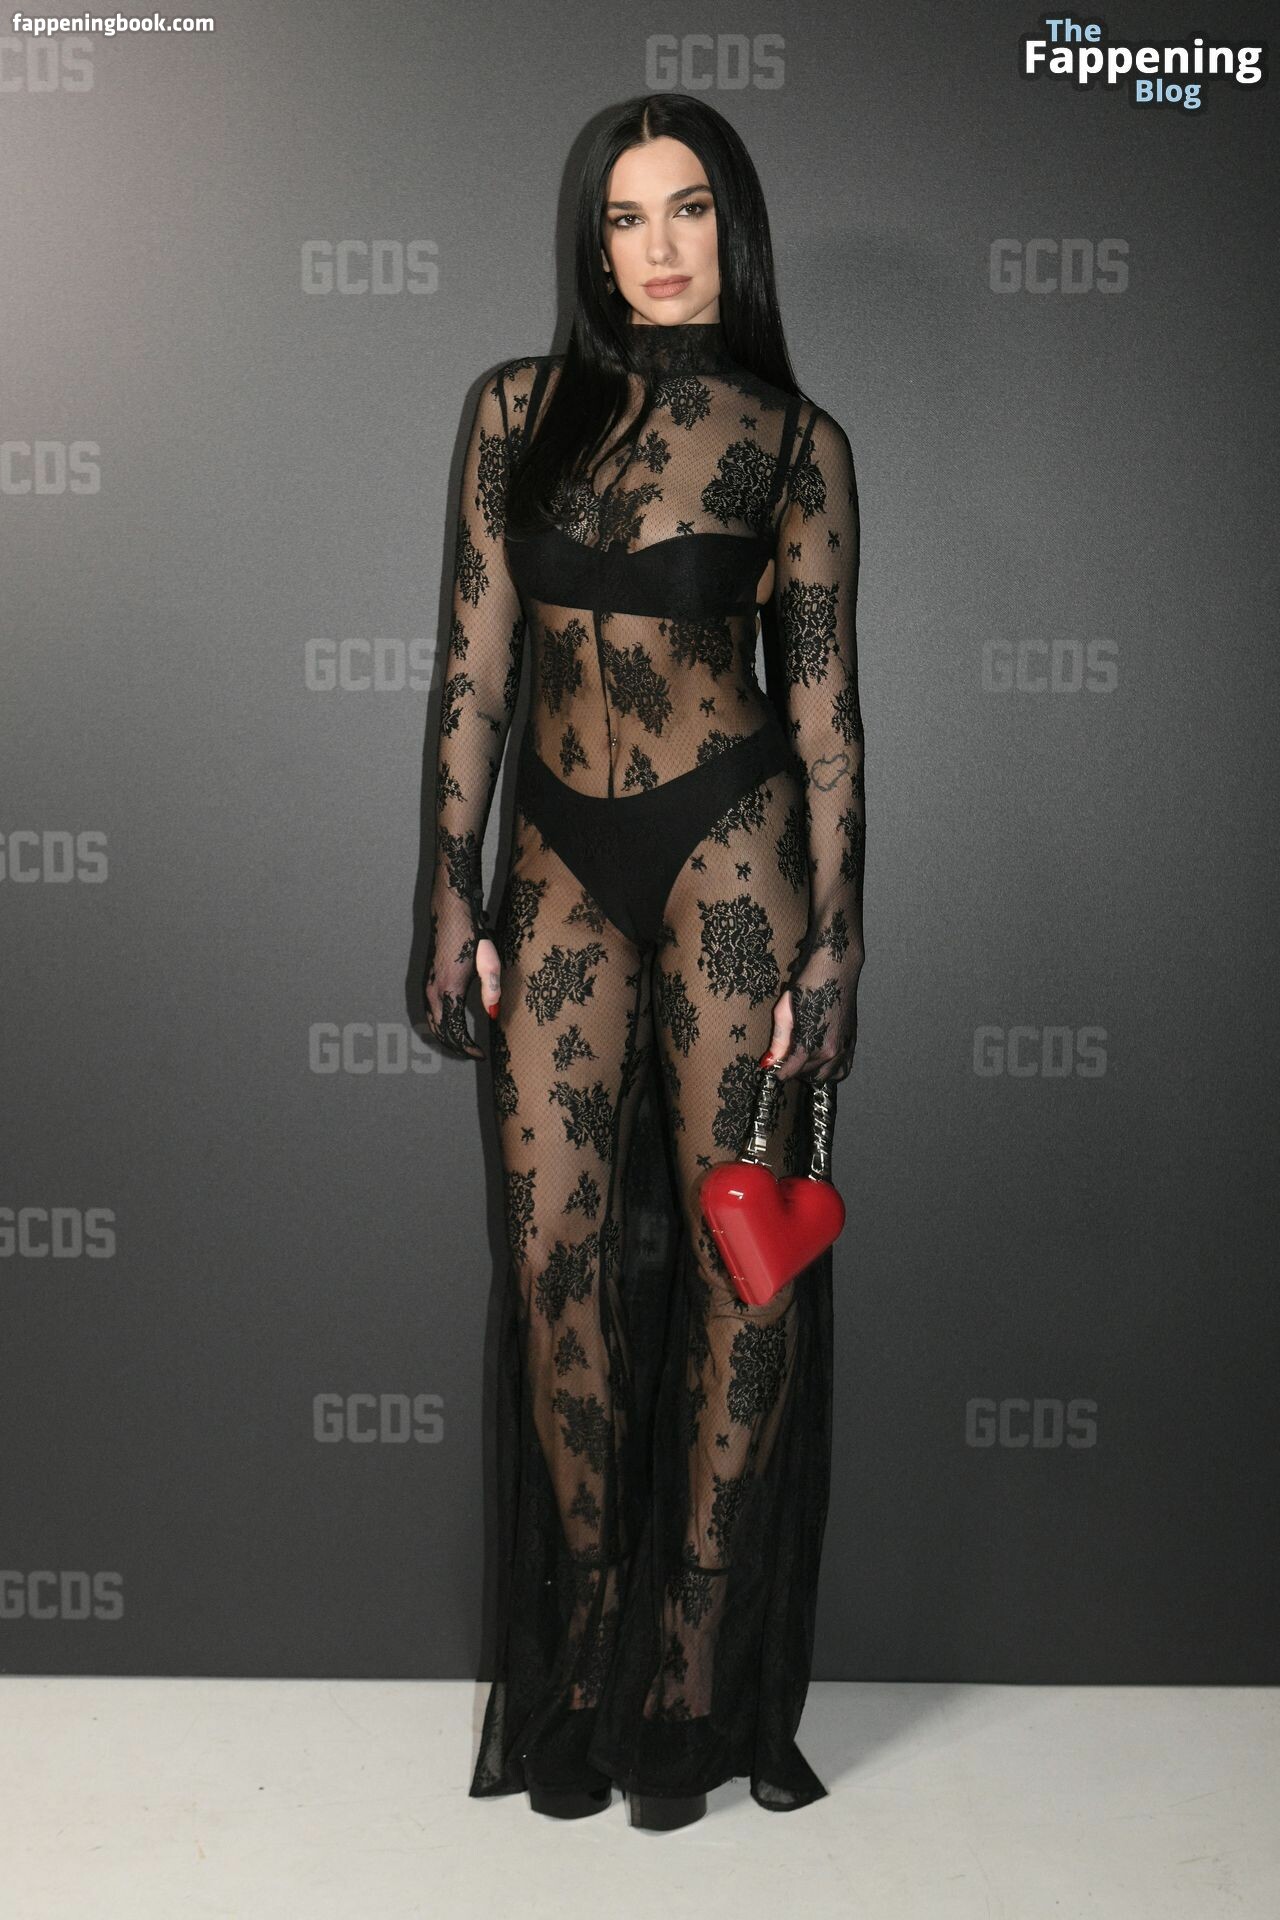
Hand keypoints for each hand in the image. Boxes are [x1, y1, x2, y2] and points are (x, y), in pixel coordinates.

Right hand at [421, 932, 501, 1062]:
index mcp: (448, 990)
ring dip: (446, 1038)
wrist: (451, 912)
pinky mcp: (427, 981)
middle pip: (440, 1032)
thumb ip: (492, 989)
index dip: (467, 1047)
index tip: (480, 1055)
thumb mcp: (489, 962)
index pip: (454, 1031)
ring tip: (463, 1044)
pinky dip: (439, 1026)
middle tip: (473, 1053)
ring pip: (432, 1024)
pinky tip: (450, 1026)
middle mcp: (432, 991)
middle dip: (456, 1047)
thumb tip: (493, 1015)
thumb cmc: (472, 934)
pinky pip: (430, 1013)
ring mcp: (427, 986)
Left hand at [763, 977, 859, 1084]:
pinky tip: (821, 1061)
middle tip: (785, 1059)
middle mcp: (830, 1051)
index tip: (770, 1069)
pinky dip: (831, 1072)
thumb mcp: (785, 1010)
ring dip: (812, 1073)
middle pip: (807, 1077)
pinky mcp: (851, 1042)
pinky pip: (843, 1070)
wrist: (837, 968)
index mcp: (811, 1043)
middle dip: (793, 1072)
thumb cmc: (810, 984)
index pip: (789, 1072)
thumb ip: (779, 1040)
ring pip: (825, 1078)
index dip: (777, 1072)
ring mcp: (843, 1048)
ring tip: (802, 1060)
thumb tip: (769, 1062)